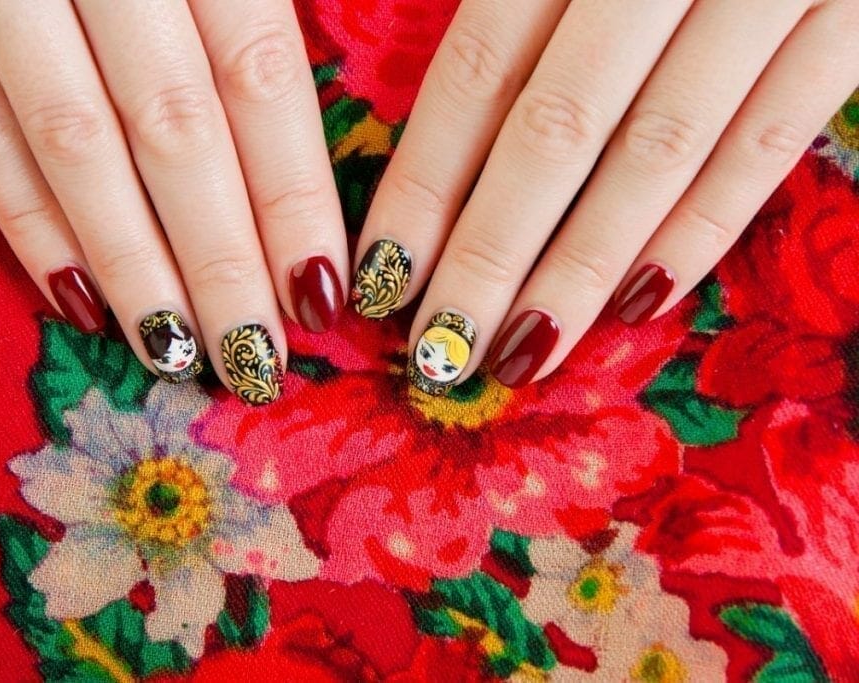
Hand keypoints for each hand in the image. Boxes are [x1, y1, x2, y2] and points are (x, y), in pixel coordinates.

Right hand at [0, 0, 347, 405]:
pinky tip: (75, 296)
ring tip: (179, 353)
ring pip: (71, 140)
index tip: (324, 291)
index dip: (293, 194)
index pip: (259, 75)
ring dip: (131, 260)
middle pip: (174, 129)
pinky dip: (22, 214)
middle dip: (220, 257)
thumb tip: (315, 72)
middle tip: (258, 362)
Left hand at [350, 0, 858, 394]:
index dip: (426, 185)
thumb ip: (514, 1)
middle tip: (440, 353)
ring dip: (581, 267)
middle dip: (490, 254)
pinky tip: (637, 301)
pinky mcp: (854, 17)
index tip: (380, 276)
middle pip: (557, 129)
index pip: (479, 71)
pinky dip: (702, 227)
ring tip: (521, 353)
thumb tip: (449, 127)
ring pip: (658, 150)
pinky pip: (771, 139)